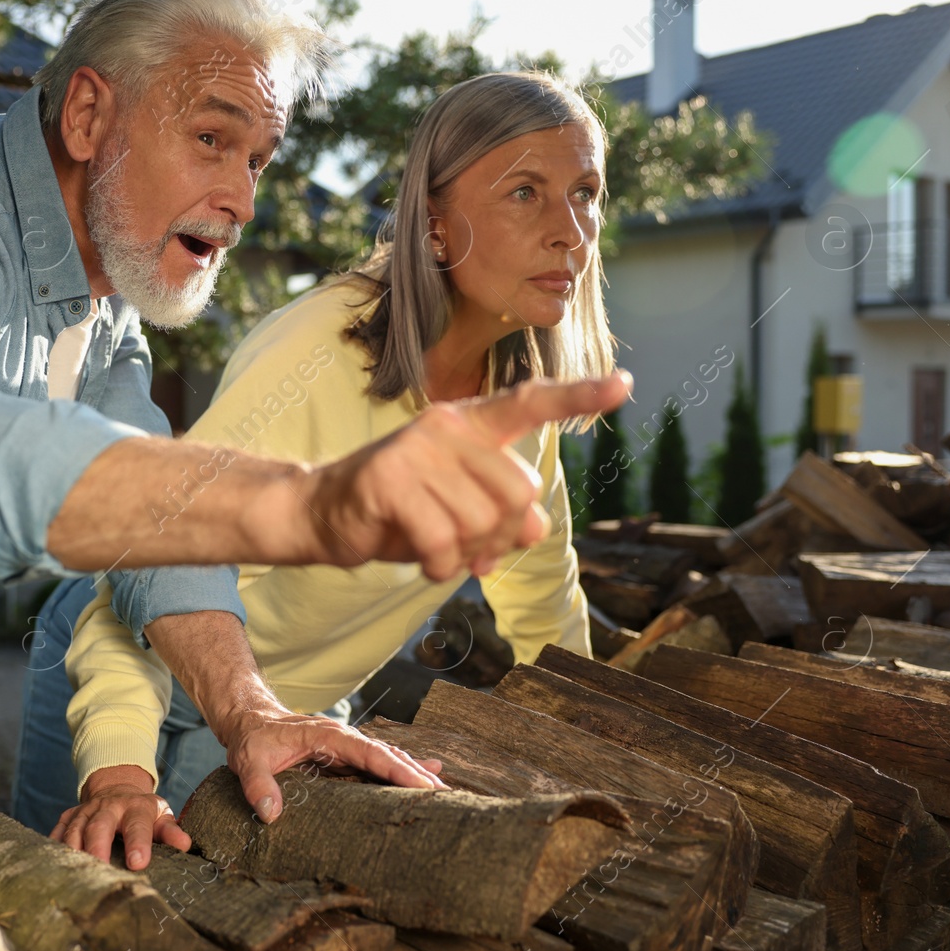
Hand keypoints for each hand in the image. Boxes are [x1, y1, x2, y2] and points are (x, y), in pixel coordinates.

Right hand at [52, 764, 190, 869]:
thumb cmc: (143, 812)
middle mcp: (108, 807)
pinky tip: (52, 865)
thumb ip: (171, 831)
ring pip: (75, 830)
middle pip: (99, 827)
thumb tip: (185, 845)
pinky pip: (57, 831)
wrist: (116, 789)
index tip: (138, 864)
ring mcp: (85, 811)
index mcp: (135, 807)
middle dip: (97, 848)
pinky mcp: (69, 817)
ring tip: (75, 875)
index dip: (137, 844)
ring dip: (73, 851)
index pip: (137, 826)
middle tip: (99, 871)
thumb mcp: (161, 816)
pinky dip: (54, 846)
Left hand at [213, 701, 444, 824]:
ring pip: (387, 760)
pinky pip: (378, 765)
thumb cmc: (252, 739)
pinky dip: (400, 773)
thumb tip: (270, 813)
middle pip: (388, 756)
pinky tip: (423, 779)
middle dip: (416, 775)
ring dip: (414, 774)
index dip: (397, 769)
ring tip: (442, 792)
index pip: (370, 753)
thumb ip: (258, 784)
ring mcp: (346, 749)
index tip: (422, 785)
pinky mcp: (344, 759)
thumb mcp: (248, 760)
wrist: (250, 719)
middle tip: (445, 796)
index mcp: (328, 736)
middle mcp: (344, 740)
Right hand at [292, 371, 629, 579]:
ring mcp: (415, 450)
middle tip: (473, 552)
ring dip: (466, 556)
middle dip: (502, 536)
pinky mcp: (389, 480)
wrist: (325, 513)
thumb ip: (504, 512)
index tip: (624, 385)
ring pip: (482, 522)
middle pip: (519, 492)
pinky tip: (422, 560)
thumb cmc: (400, 510)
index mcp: (470, 426)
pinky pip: (442, 539)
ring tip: (439, 552)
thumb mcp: (460, 510)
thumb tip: (533, 527)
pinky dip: (439, 565)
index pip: (529, 402)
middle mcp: (446, 428)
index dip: (578, 396)